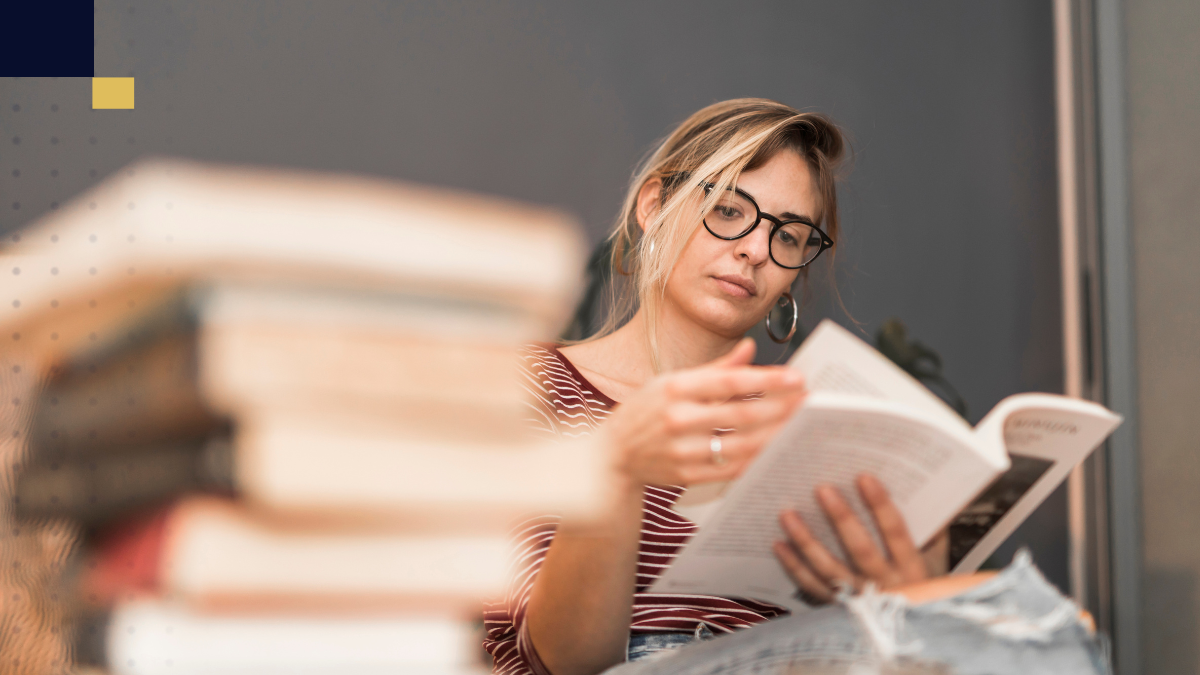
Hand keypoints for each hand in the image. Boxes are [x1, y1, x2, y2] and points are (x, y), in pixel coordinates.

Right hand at [601, 338, 806, 488]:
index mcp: (675, 387)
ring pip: (740, 444)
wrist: (610, 455)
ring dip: (775, 435)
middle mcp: (677, 418)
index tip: (797, 378)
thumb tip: (750, 349)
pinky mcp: (685, 475)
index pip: (730, 382)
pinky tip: (776, 450)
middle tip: (809, 402)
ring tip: (799, 425)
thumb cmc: (645, 411)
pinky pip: (730, 469)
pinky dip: (756, 460)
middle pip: (740, 414)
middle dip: (780, 408)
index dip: (767, 380)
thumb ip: (715, 369)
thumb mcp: (672, 380)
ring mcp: (681, 450)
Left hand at [773, 473, 943, 602]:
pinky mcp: (839, 610)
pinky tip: (779, 544)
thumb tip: (924, 491)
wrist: (913, 637)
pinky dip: (794, 566)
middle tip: (822, 489)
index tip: (864, 477)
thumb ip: (931, 530)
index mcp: (913, 570)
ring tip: (787, 514)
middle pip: (861, 550)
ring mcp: (860, 601)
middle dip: (841, 518)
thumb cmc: (924, 589)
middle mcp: (886, 586)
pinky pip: (812, 587)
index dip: (881, 506)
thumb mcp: (936, 562)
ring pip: (830, 569)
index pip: (897, 533)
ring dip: (806, 540)